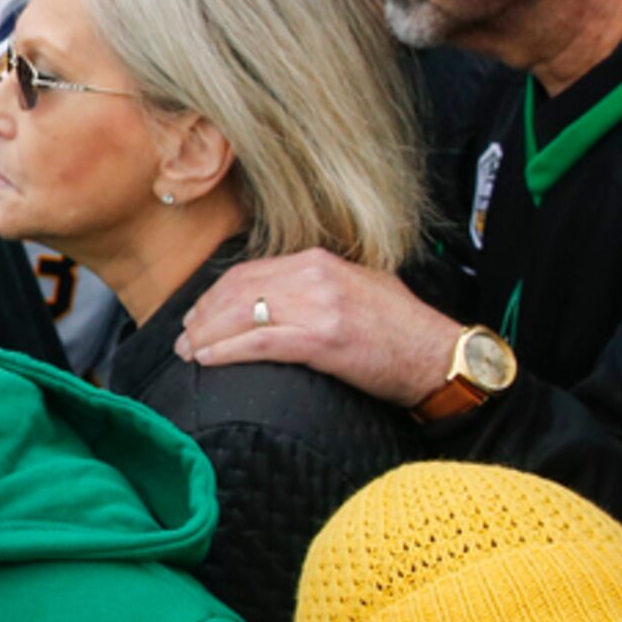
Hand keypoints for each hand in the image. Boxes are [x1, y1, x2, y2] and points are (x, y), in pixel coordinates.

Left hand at [179, 250, 460, 409]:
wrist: (438, 357)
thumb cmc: (400, 330)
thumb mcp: (358, 287)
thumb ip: (317, 285)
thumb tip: (277, 296)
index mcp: (319, 261)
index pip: (248, 272)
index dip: (214, 296)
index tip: (197, 316)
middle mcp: (315, 276)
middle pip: (237, 291)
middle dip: (203, 316)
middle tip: (184, 339)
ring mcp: (319, 306)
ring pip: (242, 315)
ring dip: (206, 335)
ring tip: (189, 353)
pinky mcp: (323, 339)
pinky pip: (259, 343)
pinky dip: (227, 351)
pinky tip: (208, 360)